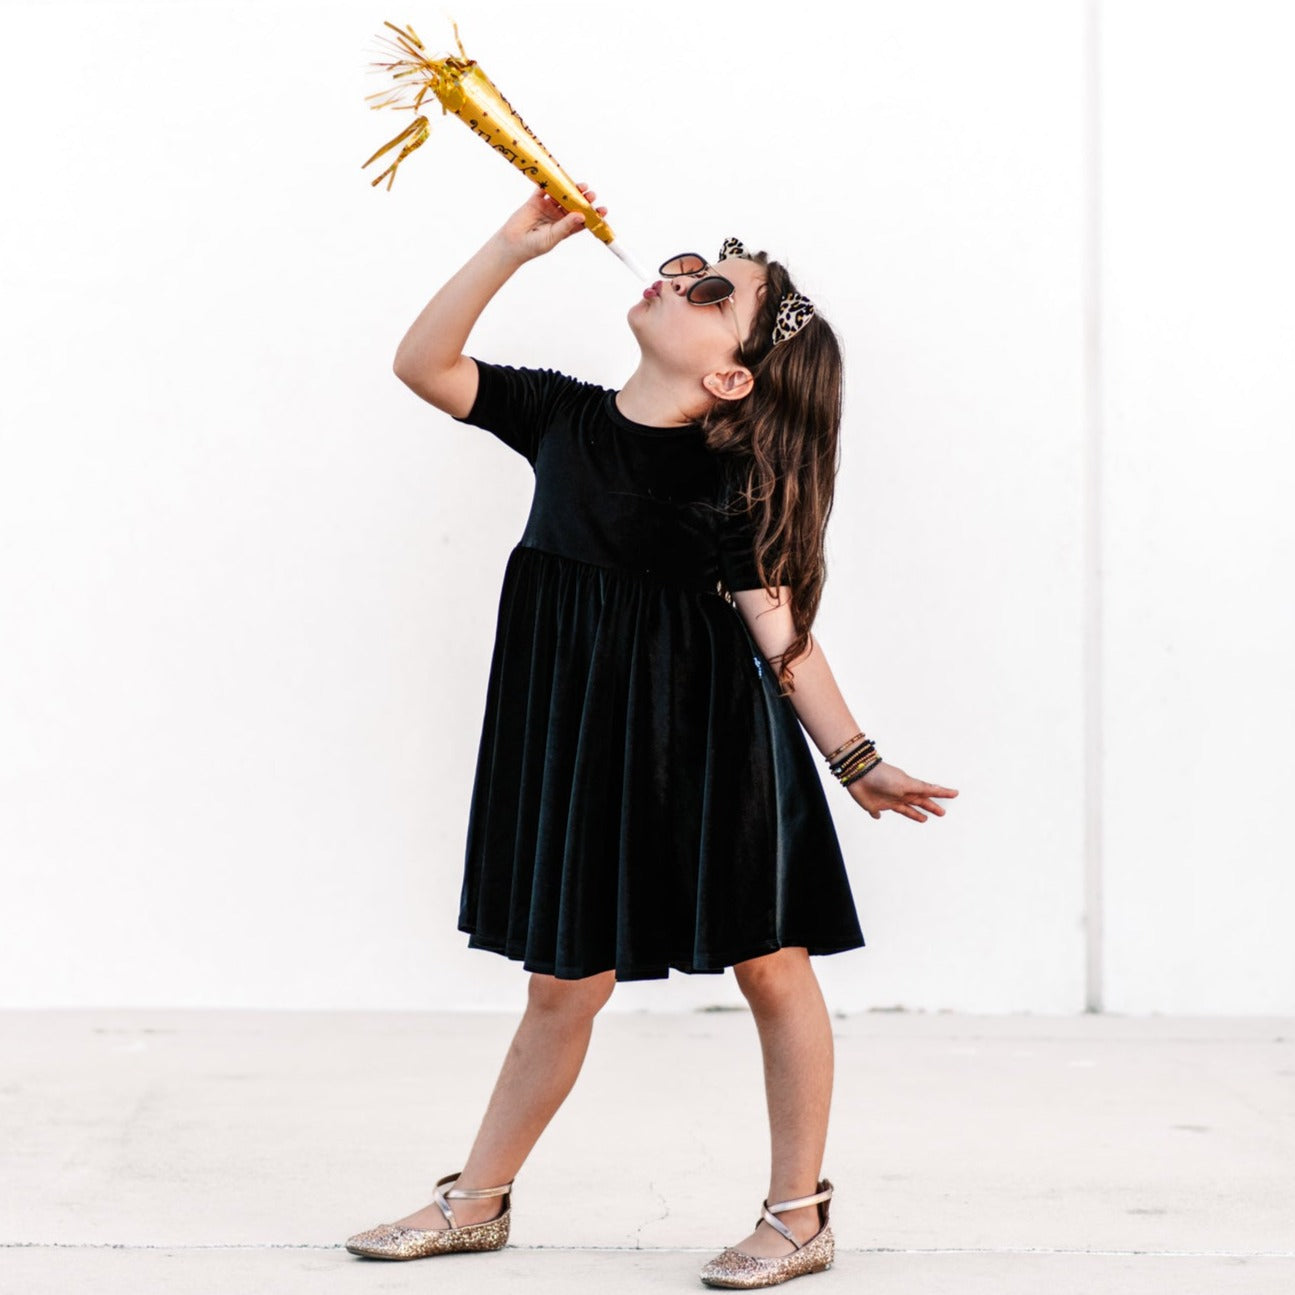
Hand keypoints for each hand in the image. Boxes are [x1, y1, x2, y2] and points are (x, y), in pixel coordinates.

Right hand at [494, 180, 607, 262]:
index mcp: (565, 228)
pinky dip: (549, 182)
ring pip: (561, 195)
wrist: (512, 244)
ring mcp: (547, 207)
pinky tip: (558, 177)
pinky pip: (543, 189)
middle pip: (574, 204)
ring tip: (581, 186)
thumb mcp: (553, 237)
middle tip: (591, 194)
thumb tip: (581, 215)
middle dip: (583, 199)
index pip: (582, 219)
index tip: (603, 210)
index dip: (593, 215)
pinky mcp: (535, 201)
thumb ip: (566, 226)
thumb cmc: (533, 246)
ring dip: (571, 190)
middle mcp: (558, 216)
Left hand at [843, 761, 958, 821]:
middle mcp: (900, 794)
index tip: (955, 793)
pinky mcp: (872, 805)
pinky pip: (876, 812)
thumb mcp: (906, 783)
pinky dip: (877, 815)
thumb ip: (921, 789)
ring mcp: (887, 800)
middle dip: (930, 807)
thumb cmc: (883, 776)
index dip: (942, 793)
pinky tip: (878, 817)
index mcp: (909, 787)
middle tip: (942, 813)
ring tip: (924, 819)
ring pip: (903, 809)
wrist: (859, 774)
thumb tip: (937, 789)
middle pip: (919, 802)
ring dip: (913, 814)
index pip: (929, 791)